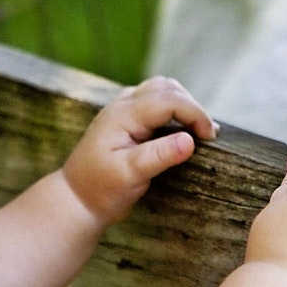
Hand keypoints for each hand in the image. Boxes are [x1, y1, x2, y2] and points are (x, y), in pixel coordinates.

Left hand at [63, 77, 217, 224]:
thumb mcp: (130, 175)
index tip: (210, 138)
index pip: (169, 100)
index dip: (195, 114)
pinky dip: (174, 109)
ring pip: (161, 89)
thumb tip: (190, 141)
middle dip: (192, 107)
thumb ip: (159, 156)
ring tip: (199, 131)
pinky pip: (155, 101)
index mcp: (123, 115)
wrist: (76, 199)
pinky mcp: (127, 118)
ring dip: (184, 104)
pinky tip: (183, 129)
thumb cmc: (101, 189)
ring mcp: (123, 109)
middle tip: (207, 136)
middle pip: (167, 88)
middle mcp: (122, 105)